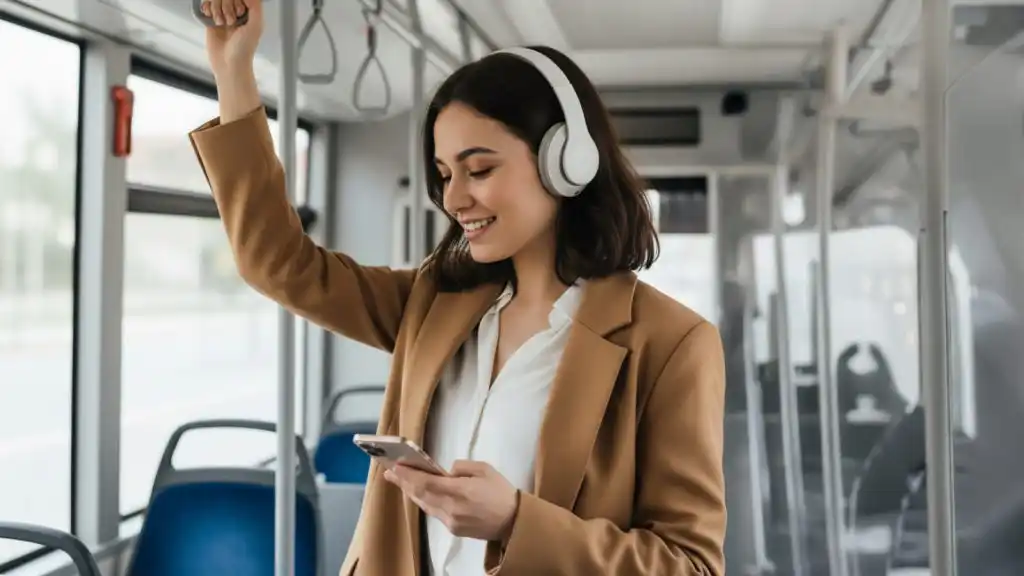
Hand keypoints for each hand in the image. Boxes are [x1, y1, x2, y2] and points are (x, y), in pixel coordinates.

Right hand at [200, 0, 263, 78]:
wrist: (228, 63)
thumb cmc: (244, 48)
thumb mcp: (256, 26)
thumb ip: (255, 6)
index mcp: (248, 12)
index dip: (236, 2)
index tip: (239, 14)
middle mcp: (236, 12)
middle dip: (227, 6)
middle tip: (230, 22)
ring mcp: (222, 15)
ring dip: (216, 9)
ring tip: (220, 23)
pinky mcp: (211, 20)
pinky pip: (206, 4)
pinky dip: (206, 7)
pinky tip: (209, 15)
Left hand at [385, 460, 519, 542]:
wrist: (514, 521)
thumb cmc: (501, 491)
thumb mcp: (484, 469)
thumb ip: (461, 467)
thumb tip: (446, 471)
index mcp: (461, 491)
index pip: (427, 482)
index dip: (408, 475)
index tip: (395, 466)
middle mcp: (452, 508)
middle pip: (420, 495)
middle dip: (404, 483)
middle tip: (390, 472)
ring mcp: (451, 521)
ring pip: (424, 505)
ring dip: (411, 492)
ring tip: (400, 481)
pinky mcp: (453, 529)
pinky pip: (434, 512)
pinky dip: (424, 501)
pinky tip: (419, 493)